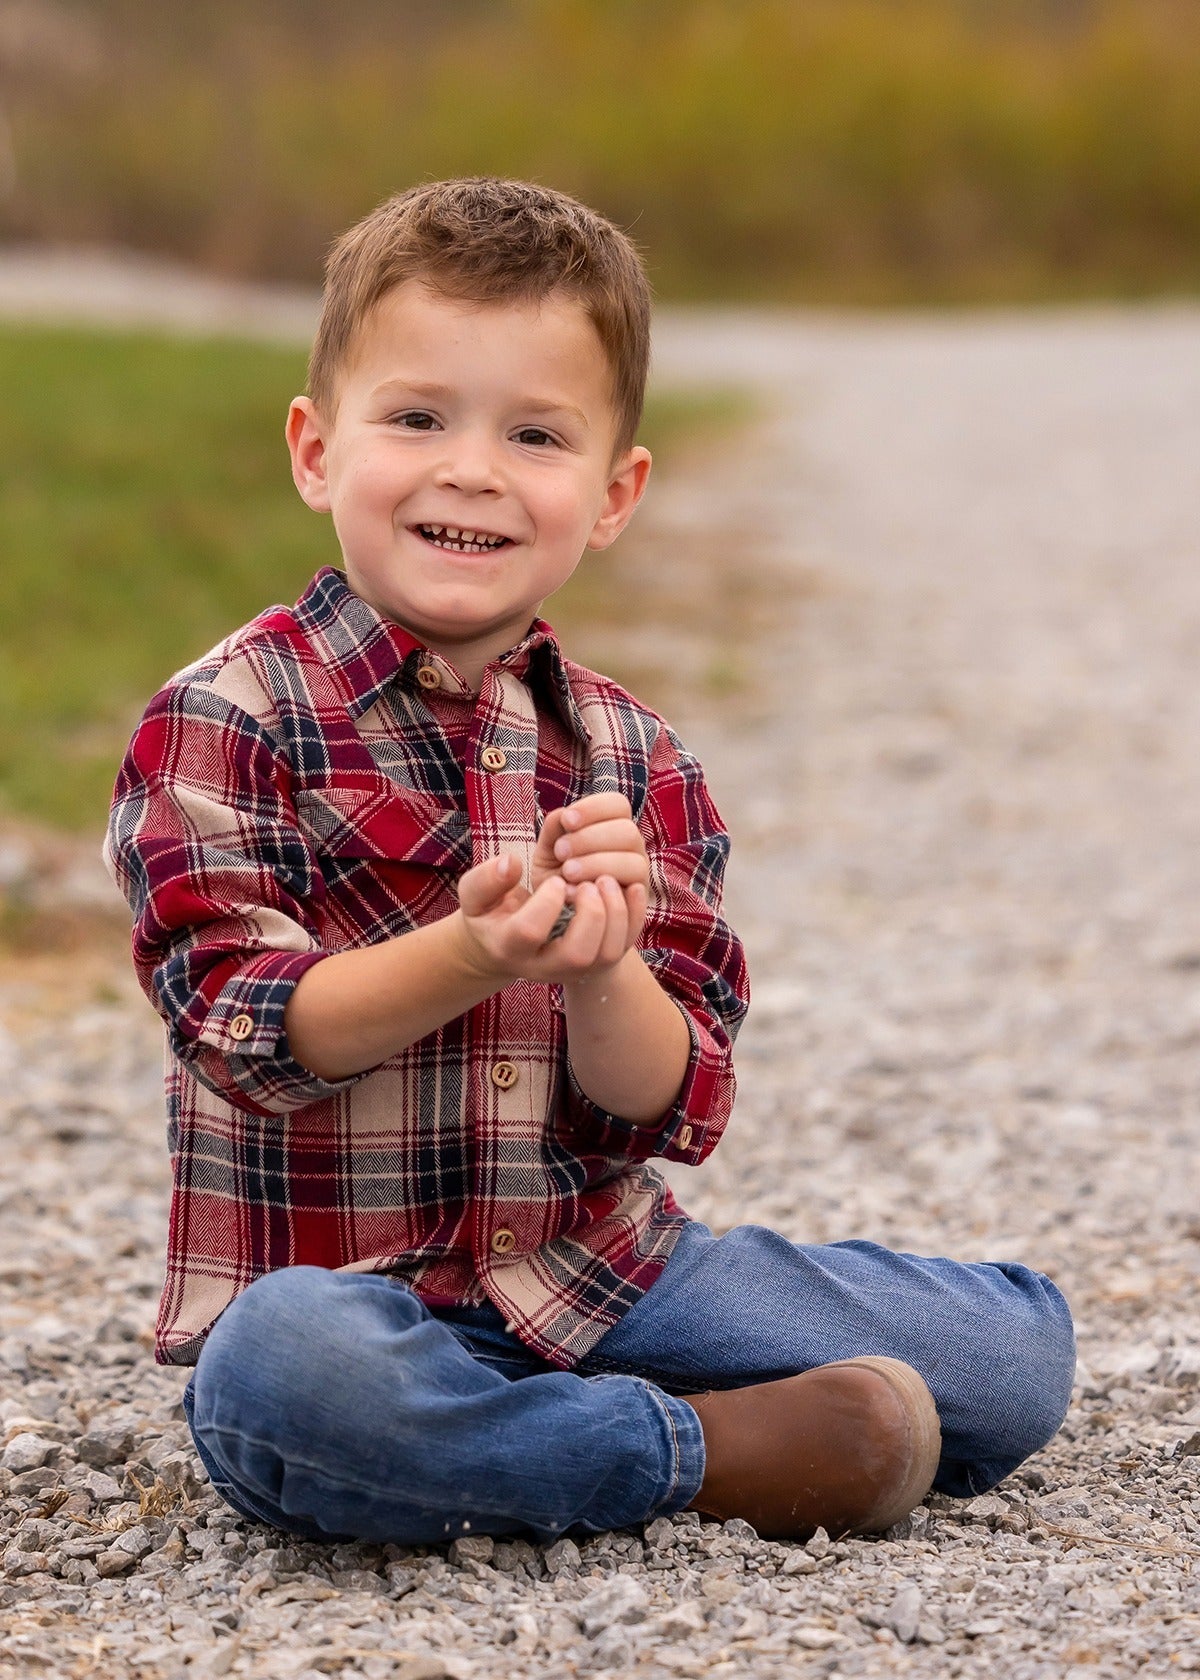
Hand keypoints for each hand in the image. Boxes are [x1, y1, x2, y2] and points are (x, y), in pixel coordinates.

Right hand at [454, 853, 646, 985]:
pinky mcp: (597, 962)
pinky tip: (629, 887)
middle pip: (577, 955)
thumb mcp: (476, 896)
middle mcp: (544, 966)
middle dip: (590, 914)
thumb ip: (486, 879)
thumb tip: (511, 862)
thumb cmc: (491, 915)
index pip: (528, 932)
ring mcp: (574, 968)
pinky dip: (635, 917)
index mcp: (509, 947)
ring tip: (605, 881)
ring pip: (606, 955)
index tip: (554, 878)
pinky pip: (625, 947)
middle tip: (586, 884)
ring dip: (615, 914)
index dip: (545, 902)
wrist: (508, 946)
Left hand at [531, 792, 649, 895]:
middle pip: (627, 830)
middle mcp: (632, 847)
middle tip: (561, 852)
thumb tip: (564, 815)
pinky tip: (574, 892)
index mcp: (613, 826)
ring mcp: (639, 874)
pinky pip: (632, 890)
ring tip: (567, 873)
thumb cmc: (555, 878)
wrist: (559, 918)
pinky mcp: (638, 901)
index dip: (594, 808)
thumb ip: (553, 830)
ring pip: (633, 860)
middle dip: (590, 839)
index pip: (618, 804)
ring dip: (597, 864)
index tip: (567, 821)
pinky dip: (602, 889)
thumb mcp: (547, 852)